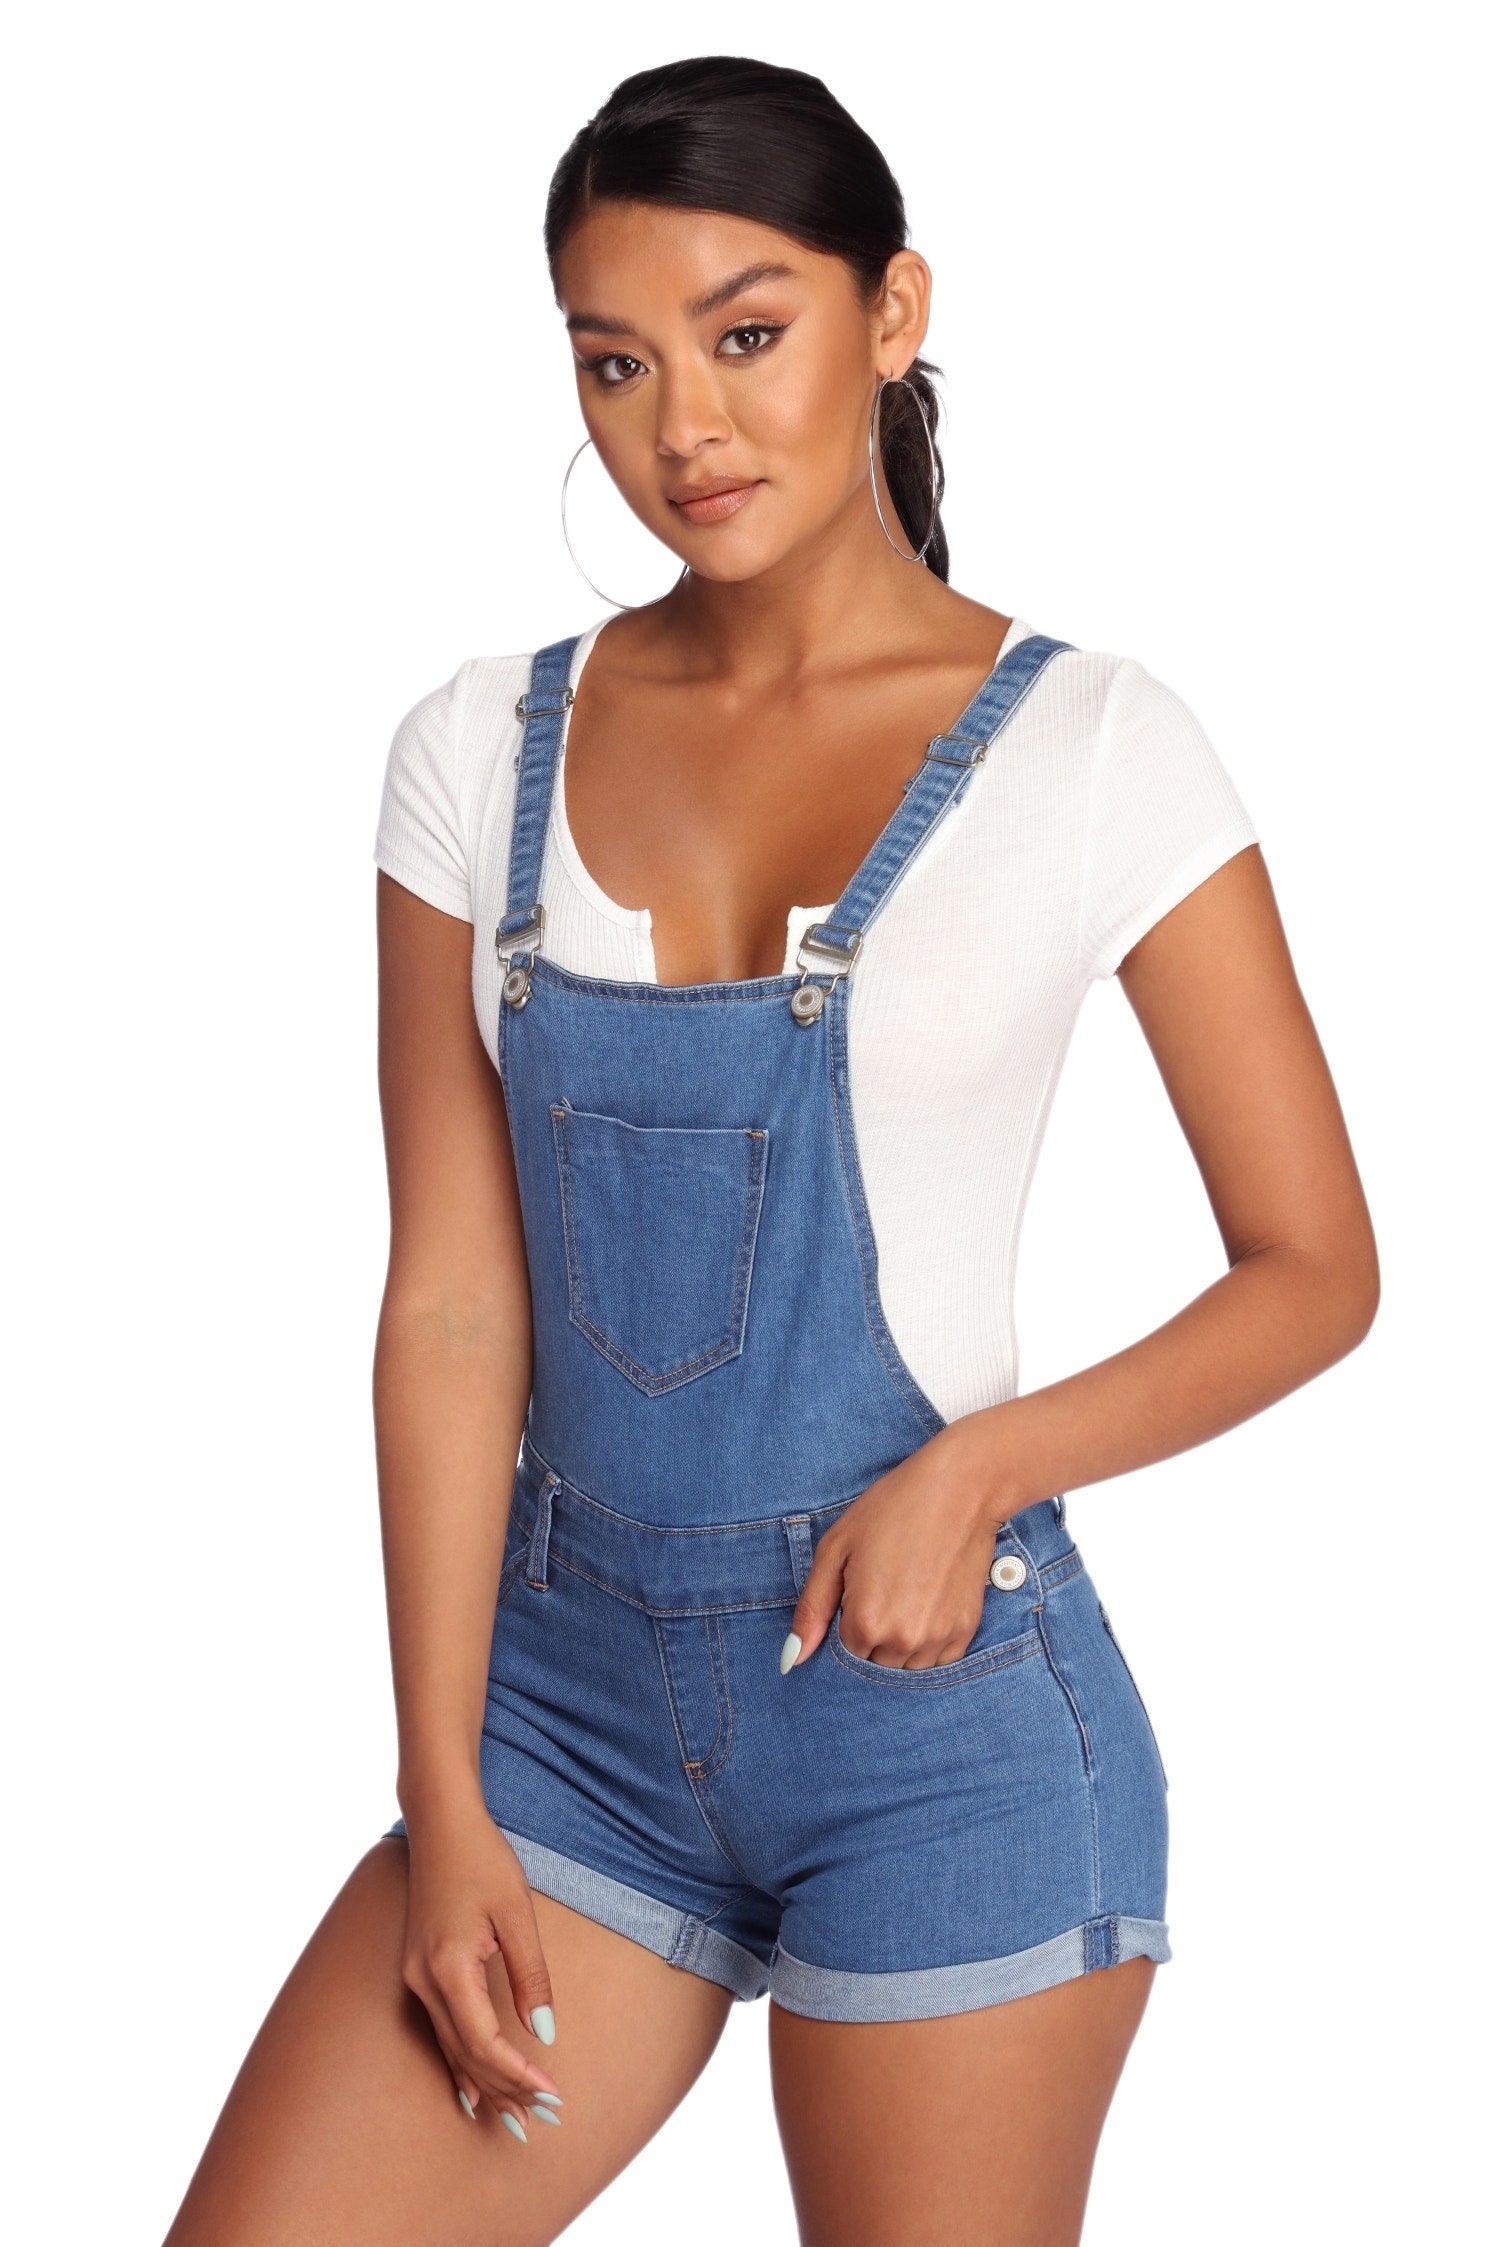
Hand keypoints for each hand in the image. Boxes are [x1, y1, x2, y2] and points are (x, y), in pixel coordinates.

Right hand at [399, 1798, 563, 2132]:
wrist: (441, 1823)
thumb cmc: (483, 1860)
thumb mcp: (517, 1913)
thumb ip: (531, 1976)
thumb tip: (544, 2034)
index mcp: (448, 1966)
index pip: (484, 2041)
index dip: (517, 2074)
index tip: (551, 2094)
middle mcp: (424, 1980)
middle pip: (466, 2055)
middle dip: (505, 2091)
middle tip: (543, 2122)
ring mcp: (415, 1977)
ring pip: (451, 2049)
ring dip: (485, 2084)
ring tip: (516, 2120)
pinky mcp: (418, 1971)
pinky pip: (440, 2032)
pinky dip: (461, 2064)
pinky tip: (472, 2092)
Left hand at [781, 1432, 1010, 1671]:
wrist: (959, 1490)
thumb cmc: (891, 1510)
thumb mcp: (836, 1548)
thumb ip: (811, 1608)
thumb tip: (791, 1659)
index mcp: (865, 1622)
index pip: (842, 1657)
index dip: (842, 1629)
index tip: (853, 1600)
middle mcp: (902, 1640)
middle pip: (873, 1667)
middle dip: (869, 1640)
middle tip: (880, 1591)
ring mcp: (938, 1638)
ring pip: (906, 1669)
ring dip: (899, 1647)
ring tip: (903, 1597)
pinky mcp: (966, 1630)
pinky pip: (939, 1662)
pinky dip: (928, 1645)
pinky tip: (926, 1606)